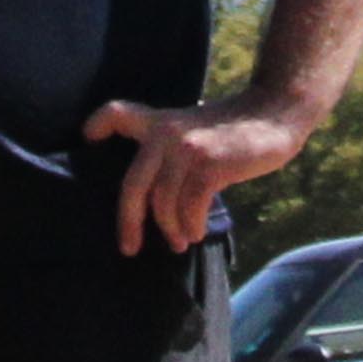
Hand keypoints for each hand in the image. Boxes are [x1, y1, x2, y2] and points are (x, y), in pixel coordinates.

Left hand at [84, 94, 313, 257]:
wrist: (275, 114)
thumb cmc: (235, 132)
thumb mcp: (196, 131)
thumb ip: (172, 154)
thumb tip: (156, 203)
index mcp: (161, 123)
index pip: (118, 114)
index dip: (98, 125)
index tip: (88, 139)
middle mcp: (167, 132)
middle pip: (132, 185)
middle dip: (128, 222)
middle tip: (129, 247)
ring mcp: (187, 147)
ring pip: (163, 203)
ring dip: (170, 229)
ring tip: (179, 241)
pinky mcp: (209, 163)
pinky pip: (189, 207)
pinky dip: (190, 226)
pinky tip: (195, 232)